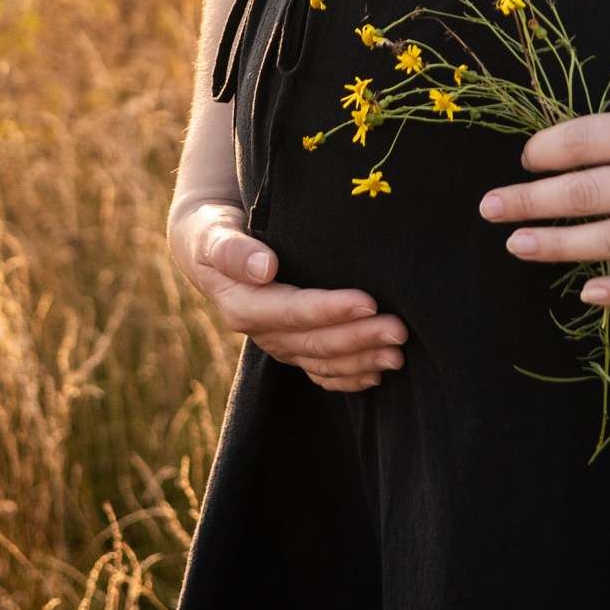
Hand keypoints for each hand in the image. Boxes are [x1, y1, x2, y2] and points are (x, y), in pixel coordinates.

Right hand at [169, 198, 406, 391]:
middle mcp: (262, 331)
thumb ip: (233, 250)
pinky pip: (320, 373)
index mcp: (243, 304)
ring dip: (361, 361)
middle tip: (399, 331)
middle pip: (314, 342)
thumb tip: (264, 267)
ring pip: (322, 362)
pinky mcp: (291, 348)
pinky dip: (348, 378)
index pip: (292, 312)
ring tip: (398, 356)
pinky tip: (375, 375)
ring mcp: (278, 344)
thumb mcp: (213, 233)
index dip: (329, 310)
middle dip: (358, 339)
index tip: (368, 302)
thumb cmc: (215, 231)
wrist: (210, 249)